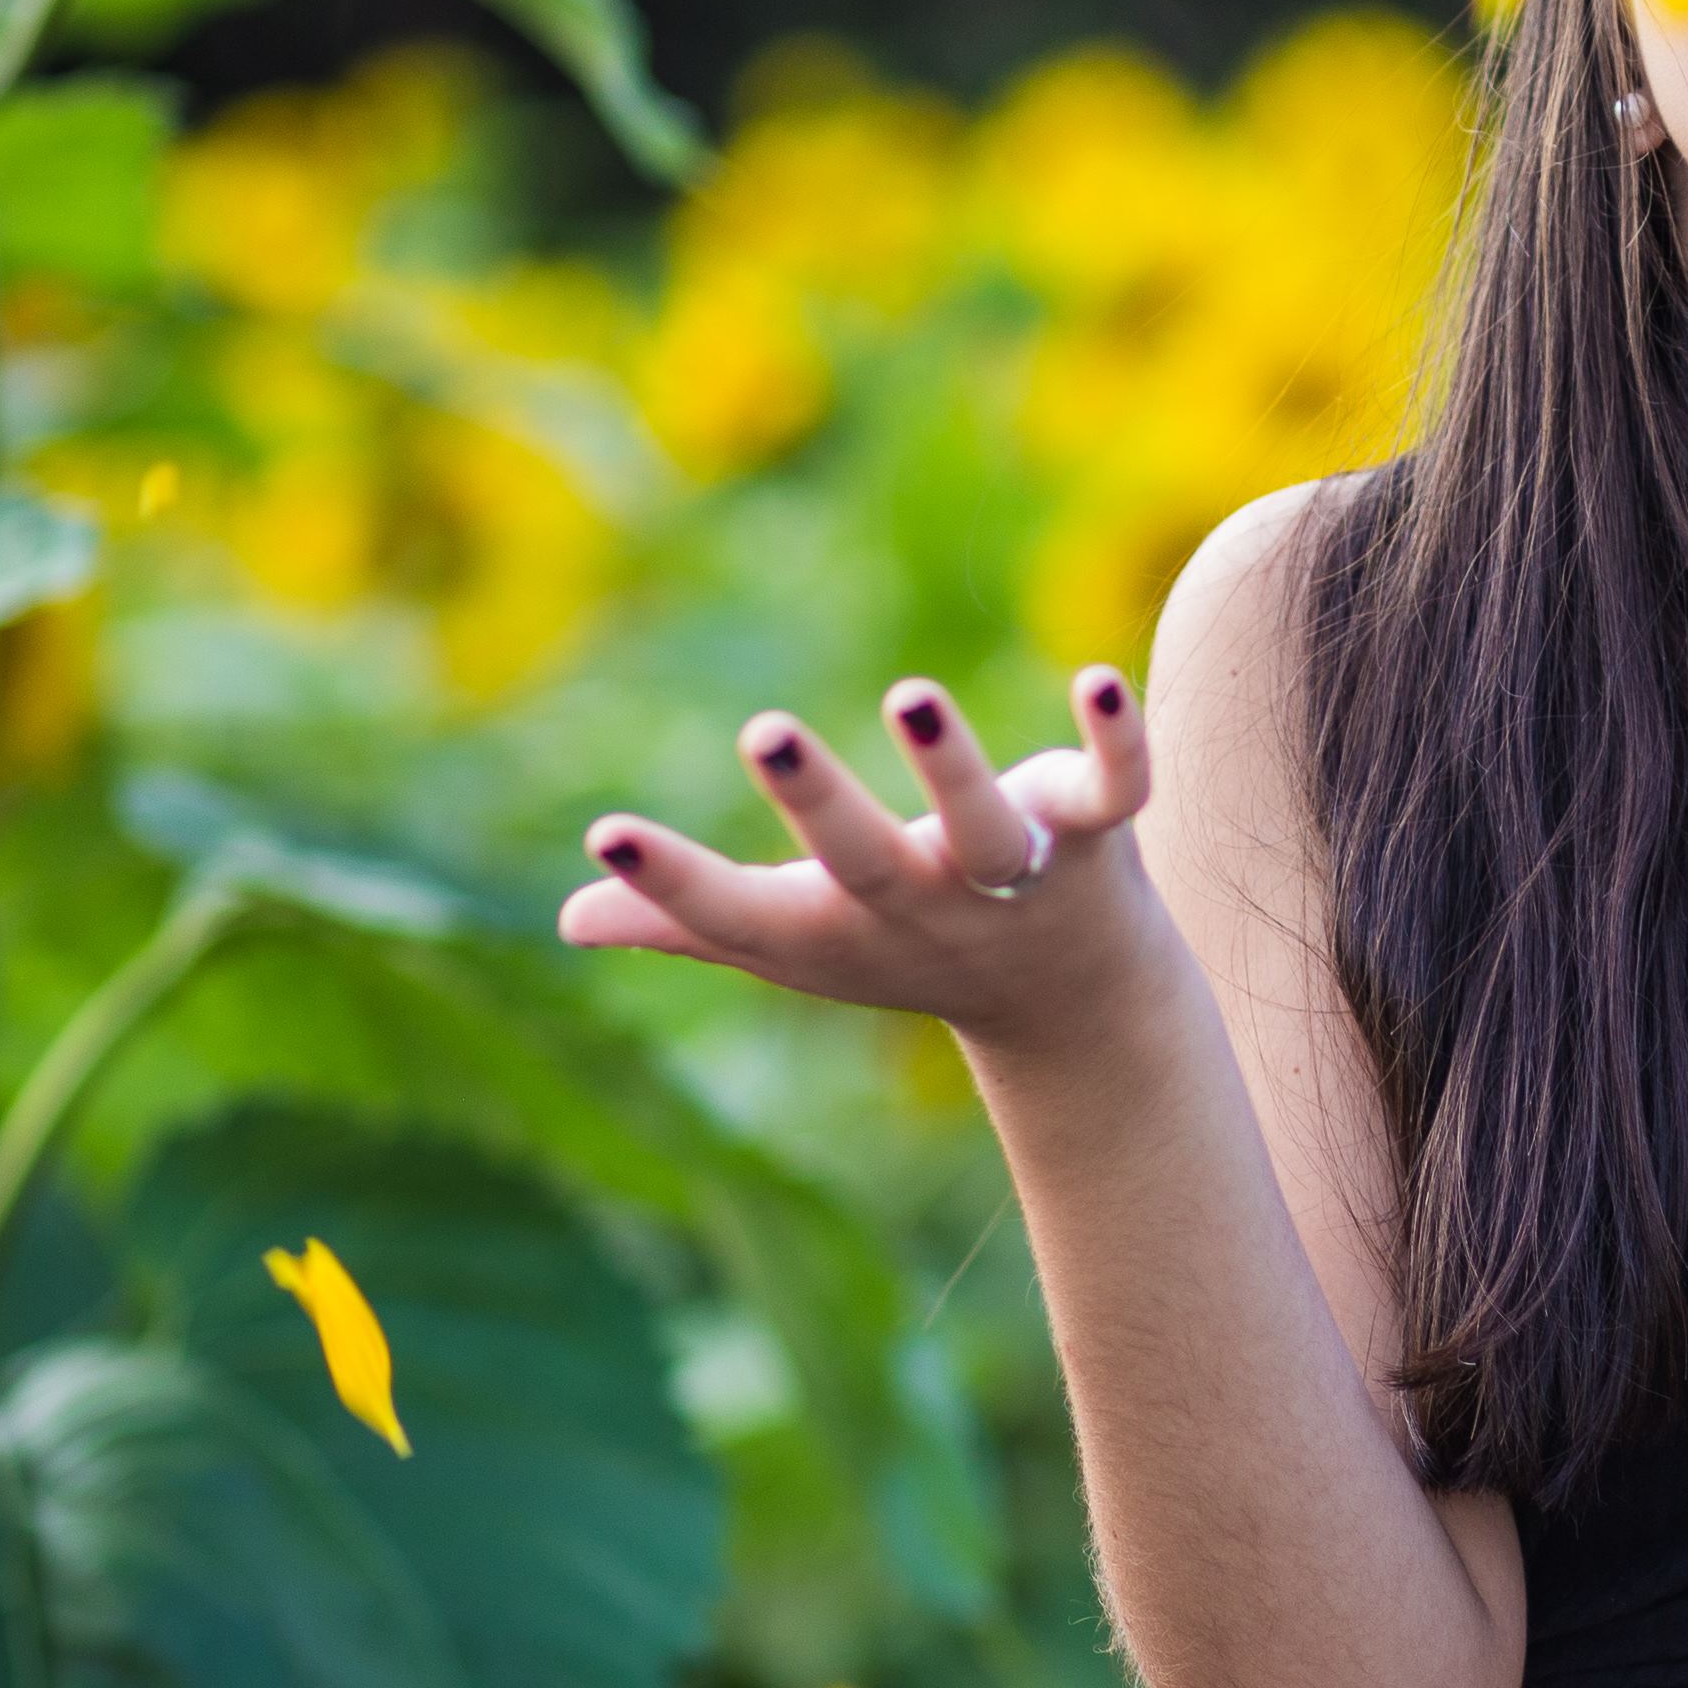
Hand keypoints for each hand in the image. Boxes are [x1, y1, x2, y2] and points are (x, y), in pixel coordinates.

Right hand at [559, 663, 1168, 1047]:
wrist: (1072, 1004)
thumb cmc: (908, 950)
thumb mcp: (799, 938)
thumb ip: (693, 919)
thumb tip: (571, 915)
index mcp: (837, 927)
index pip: (742, 913)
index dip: (672, 882)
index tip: (606, 833)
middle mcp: (923, 904)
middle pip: (865, 860)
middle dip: (816, 802)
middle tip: (763, 732)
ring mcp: (1013, 876)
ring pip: (985, 827)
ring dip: (954, 765)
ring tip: (912, 694)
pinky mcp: (1093, 836)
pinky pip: (1117, 790)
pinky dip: (1116, 743)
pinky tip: (1100, 684)